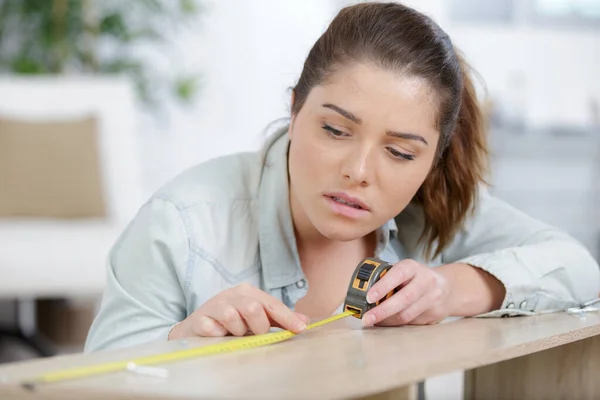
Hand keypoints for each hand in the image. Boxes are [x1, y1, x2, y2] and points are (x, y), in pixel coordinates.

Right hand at [169, 283, 308, 337]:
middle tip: (254, 334)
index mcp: (248, 293)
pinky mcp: (200, 319)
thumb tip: (304, 321)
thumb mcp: (254, 318)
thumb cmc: (230, 323)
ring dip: (237, 332)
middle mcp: (231, 295)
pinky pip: (214, 329)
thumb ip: (278, 319)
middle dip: (258, 327)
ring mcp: (214, 305)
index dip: (287, 317)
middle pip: (254, 309)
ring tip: (233, 334)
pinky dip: (219, 335)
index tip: (300, 329)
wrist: (197, 327)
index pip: (271, 304)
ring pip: (233, 317)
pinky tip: (218, 335)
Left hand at [362, 259, 451, 326]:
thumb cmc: (417, 278)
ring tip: (373, 321)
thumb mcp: (405, 271)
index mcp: (413, 267)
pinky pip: (412, 322)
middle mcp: (426, 281)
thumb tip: (362, 291)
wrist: (448, 287)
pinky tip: (387, 322)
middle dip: (382, 311)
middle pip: (404, 299)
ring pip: (407, 314)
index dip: (383, 286)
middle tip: (366, 318)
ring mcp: (433, 298)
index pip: (398, 275)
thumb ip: (388, 277)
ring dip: (388, 320)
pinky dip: (396, 324)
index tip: (369, 297)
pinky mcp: (435, 314)